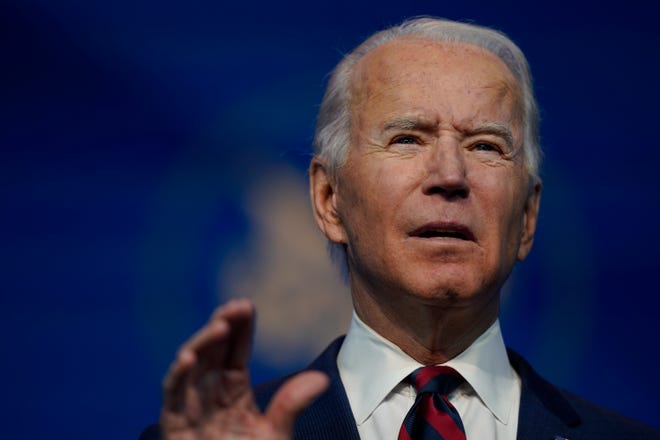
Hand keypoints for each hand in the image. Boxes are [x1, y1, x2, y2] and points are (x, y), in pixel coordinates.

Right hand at [160, 298, 328, 438]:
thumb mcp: (274, 434)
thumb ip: (291, 405)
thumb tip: (321, 379)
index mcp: (234, 388)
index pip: (236, 349)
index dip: (241, 327)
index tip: (248, 305)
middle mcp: (210, 390)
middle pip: (213, 349)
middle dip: (223, 324)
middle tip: (237, 306)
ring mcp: (190, 404)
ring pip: (192, 363)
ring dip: (203, 342)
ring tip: (221, 326)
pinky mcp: (173, 422)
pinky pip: (172, 393)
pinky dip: (177, 374)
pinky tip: (189, 357)